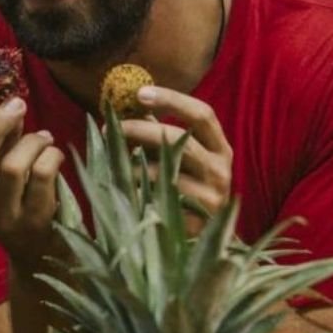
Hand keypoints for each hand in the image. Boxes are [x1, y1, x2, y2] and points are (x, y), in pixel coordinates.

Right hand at [0, 94, 64, 266]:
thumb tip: (8, 104)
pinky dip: (51, 155)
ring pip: (13, 167)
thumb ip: (0, 142)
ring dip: (31, 141)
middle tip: (17, 104)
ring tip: (44, 137)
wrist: (39, 251)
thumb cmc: (17, 201)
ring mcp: (5, 218)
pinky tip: (55, 154)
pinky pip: (42, 176)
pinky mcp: (34, 222)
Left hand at [119, 85, 232, 230]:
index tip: (139, 93)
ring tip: (112, 161)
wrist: (206, 240)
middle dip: (139, 129)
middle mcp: (221, 169)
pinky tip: (121, 187)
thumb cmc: (185, 187)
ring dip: (130, 162)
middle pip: (178, 139)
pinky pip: (156, 199)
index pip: (202, 113)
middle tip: (111, 127)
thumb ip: (158, 130)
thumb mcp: (179, 157)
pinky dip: (134, 189)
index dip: (171, 100)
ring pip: (163, 170)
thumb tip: (125, 104)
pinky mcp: (195, 220)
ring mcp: (211, 196)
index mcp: (220, 147)